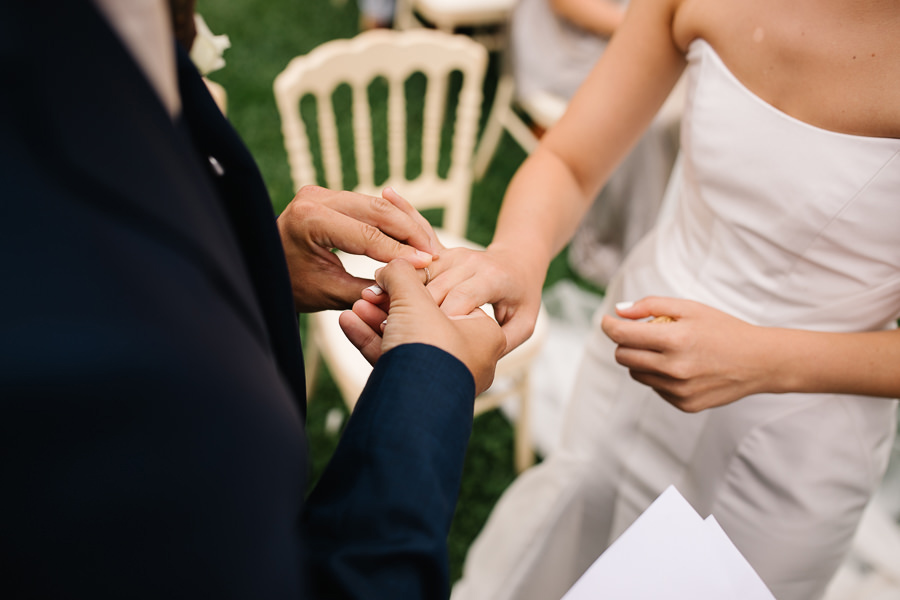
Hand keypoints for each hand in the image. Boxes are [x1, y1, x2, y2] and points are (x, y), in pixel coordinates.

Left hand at [276, 186, 440, 312]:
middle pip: (376, 210)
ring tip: (425, 247)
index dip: (401, 252)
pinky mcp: (326, 195)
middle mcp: (314, 198)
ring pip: (375, 205)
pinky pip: (365, 206)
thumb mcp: (329, 293)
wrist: (262, 269)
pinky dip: (388, 222)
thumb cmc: (290, 285)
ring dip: (402, 226)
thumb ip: (367, 289)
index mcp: (310, 220)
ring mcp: (320, 192)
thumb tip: (406, 285)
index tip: (427, 265)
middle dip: (409, 232)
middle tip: (434, 253)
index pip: (367, 236)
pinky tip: (408, 237)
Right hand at [339, 259, 504, 394]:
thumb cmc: (430, 350)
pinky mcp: (418, 391)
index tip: (391, 277)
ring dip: (376, 321)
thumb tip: (392, 266)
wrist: (413, 408)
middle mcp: (469, 358)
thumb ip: (403, 275)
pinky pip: (394, 359)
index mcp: (484, 334)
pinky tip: (349, 323)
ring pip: (406, 340)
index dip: (416, 285)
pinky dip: (372, 341)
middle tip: (368, 293)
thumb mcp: (415, 299)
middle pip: (424, 319)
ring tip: (354, 307)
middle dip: (389, 304)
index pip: (449, 297)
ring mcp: (442, 377)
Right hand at [416, 243, 544, 355]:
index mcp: (493, 277)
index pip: (461, 298)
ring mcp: (455, 256)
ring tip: (409, 326)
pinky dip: (410, 291)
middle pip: (436, 289)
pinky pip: (418, 273)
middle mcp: (472, 262)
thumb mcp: (524, 323)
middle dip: (423, 315)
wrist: (517, 261)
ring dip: (411, 303)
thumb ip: (505, 342)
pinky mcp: (442, 255)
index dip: (445, 320)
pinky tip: (409, 309)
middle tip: (417, 340)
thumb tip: (478, 360)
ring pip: (421, 279)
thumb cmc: (521, 297)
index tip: (436, 341)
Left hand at [601, 297, 767, 411]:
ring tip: (666, 349)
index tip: (607, 321)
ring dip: (641, 360)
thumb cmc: (724, 329)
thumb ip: (651, 306)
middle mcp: (674, 368)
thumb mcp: (690, 308)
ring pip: (637, 374)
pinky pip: (656, 388)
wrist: (759, 361)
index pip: (623, 335)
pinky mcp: (685, 404)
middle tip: (640, 334)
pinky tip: (682, 367)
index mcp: (675, 340)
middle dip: (625, 343)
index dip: (610, 326)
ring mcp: (679, 390)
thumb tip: (619, 311)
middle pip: (623, 357)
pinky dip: (660, 376)